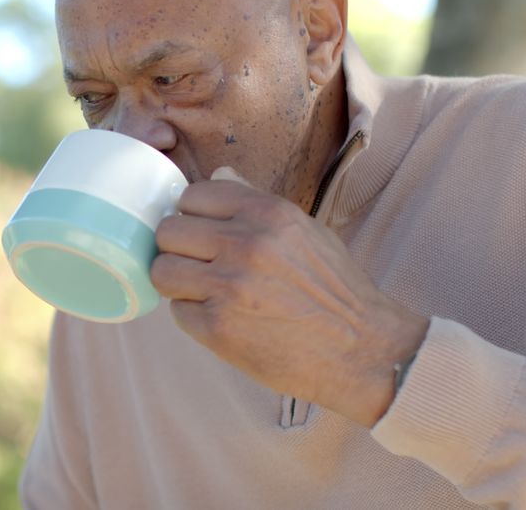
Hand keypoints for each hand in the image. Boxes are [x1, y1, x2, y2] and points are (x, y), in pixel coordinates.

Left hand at [150, 167, 429, 426]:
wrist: (363, 350)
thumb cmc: (336, 291)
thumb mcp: (305, 230)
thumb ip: (256, 202)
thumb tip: (218, 174)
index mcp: (267, 213)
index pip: (191, 196)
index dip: (192, 216)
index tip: (202, 233)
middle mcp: (245, 244)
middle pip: (167, 232)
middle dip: (178, 250)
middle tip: (198, 266)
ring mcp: (228, 286)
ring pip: (161, 271)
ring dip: (177, 284)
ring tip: (203, 293)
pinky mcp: (218, 327)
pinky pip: (177, 312)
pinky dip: (193, 318)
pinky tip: (222, 319)